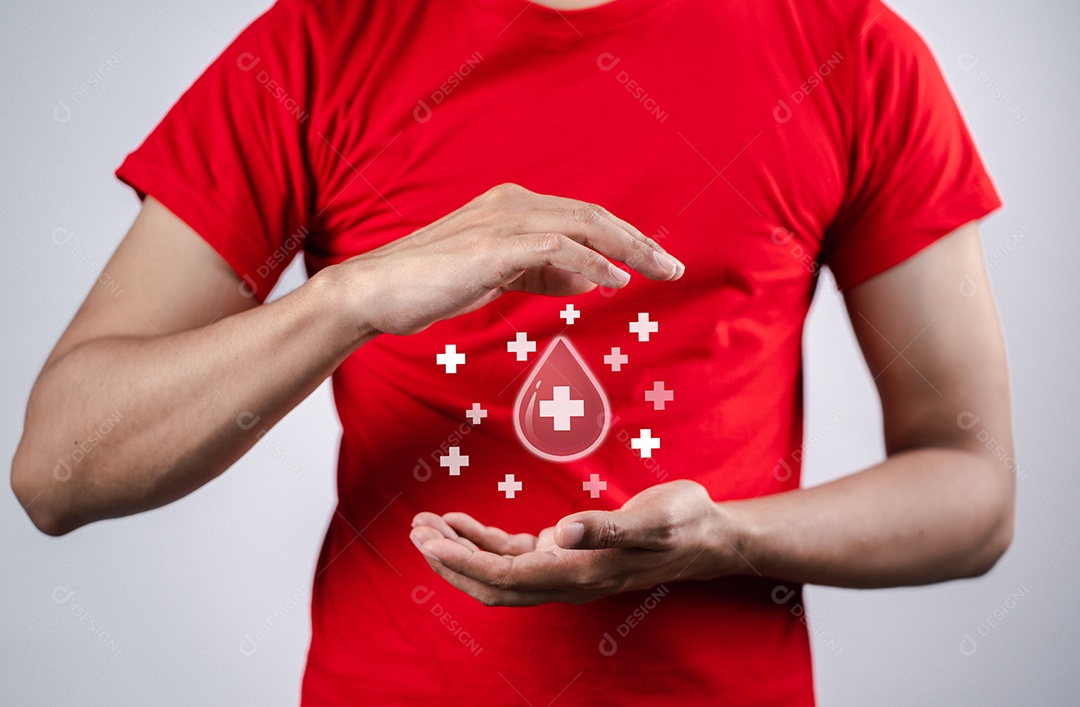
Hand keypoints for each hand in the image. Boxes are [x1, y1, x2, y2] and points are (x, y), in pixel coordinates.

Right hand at [327, 182, 684, 335]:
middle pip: (595, 216)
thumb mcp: (499, 277)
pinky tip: (615, 281)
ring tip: (659, 272)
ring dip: (628, 250)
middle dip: (640, 242)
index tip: (656, 263)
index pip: (585, 218)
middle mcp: (514, 204)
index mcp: (515, 208)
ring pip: (583, 226)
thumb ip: (543, 273)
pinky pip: (555, 248)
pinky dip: (590, 263)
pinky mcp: (493, 246)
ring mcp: (503, 222)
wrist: (376, 292)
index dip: (626, 239)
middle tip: (675, 268)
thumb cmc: (433, 285)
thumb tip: (593, 280)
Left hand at [409, 479, 742, 605]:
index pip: (507, 576)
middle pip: (492, 583)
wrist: (706, 534)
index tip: (430, 542)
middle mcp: (567, 577)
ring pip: (498, 571)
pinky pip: (515, 554)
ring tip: (426, 524)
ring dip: (460, 550)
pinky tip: (463, 523)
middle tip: (416, 531)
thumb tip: (562, 531)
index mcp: (580, 571)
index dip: (464, 562)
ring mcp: (564, 567)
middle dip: (450, 561)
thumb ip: (607, 527)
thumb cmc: (682, 523)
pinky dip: (483, 540)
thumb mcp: (653, 518)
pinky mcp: (566, 553)